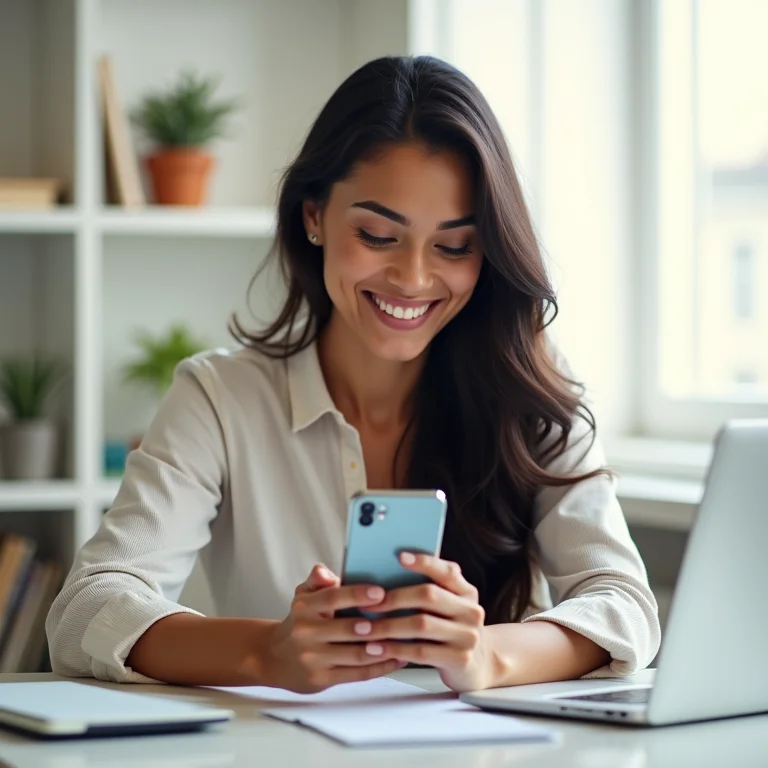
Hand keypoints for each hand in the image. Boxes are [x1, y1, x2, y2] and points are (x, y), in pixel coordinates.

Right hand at [261, 564, 405, 692]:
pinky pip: (357, 673)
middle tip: (402, 618)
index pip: (332, 598)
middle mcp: (306, 633)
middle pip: (347, 629)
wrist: (274, 657)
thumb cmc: (300, 621)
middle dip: (376, 625)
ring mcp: (313, 659)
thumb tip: (325, 572)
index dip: (357, 595)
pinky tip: (398, 657)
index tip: (380, 591)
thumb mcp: (304, 596)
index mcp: (304, 608)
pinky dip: (381, 666)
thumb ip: (317, 580)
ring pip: (356, 654)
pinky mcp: (322, 679)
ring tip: (407, 638)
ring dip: (384, 647)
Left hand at [359, 554, 491, 691]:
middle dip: (394, 598)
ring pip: (421, 625)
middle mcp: (471, 611)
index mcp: (467, 591)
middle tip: (368, 604)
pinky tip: (377, 648)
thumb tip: (385, 576)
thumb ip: (430, 590)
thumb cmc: (450, 628)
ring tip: (365, 629)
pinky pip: (421, 652)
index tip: (399, 557)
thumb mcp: (449, 606)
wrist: (477, 663)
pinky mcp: (460, 659)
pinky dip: (395, 649)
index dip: (424, 562)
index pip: (447, 571)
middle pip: (429, 596)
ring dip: (388, 626)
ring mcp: (468, 636)